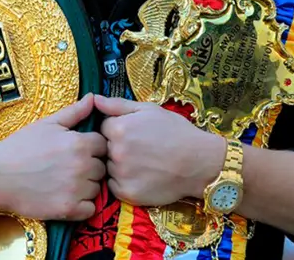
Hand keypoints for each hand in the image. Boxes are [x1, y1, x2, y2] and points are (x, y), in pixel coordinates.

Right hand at [0, 93, 106, 220]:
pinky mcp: (68, 209)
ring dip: (87, 187)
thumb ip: (74, 112)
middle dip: (90, 167)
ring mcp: (76, 189)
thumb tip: (93, 98)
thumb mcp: (47, 124)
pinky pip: (90, 209)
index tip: (78, 151)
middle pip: (102, 167)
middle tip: (68, 167)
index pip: (103, 145)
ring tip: (65, 182)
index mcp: (79, 143)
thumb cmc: (20, 147)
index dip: (92, 147)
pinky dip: (82, 206)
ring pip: (97, 188)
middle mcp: (82, 166)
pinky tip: (67, 197)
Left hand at [95, 95, 225, 206]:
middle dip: (118, 147)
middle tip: (142, 149)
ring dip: (120, 165)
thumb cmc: (176, 132)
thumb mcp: (149, 110)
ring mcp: (121, 174)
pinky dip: (125, 182)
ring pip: (109, 168)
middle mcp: (116, 152)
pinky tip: (143, 176)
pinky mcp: (127, 193)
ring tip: (145, 163)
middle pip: (105, 148)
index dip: (119, 129)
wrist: (199, 162)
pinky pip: (115, 186)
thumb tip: (94, 99)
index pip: (104, 128)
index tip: (135, 133)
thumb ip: (117, 105)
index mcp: (118, 128)